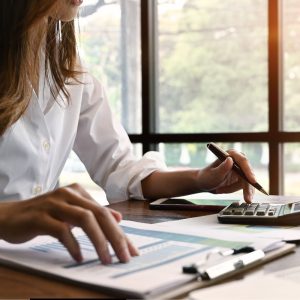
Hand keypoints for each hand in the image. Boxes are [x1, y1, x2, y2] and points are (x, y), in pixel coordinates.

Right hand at [0, 183, 138, 263]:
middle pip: (99, 214)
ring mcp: (54, 204)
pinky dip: (73, 245)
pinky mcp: (40, 216)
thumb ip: (93, 213)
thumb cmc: (44, 215)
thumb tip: (117, 218)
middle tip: (124, 256)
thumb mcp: (71, 211)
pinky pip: (62, 230)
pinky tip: (79, 257)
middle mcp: (69, 194)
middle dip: (116, 237)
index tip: (131, 250)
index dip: (120, 232)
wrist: (9, 216)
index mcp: (78, 192)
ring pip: (85, 219)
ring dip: (99, 241)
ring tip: (106, 259)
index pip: (105, 213)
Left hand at [196, 149, 255, 202]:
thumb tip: (230, 160)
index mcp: (230, 154)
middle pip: (248, 173)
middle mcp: (237, 160)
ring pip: (246, 182)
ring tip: (220, 190)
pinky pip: (243, 186)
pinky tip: (224, 190)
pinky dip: (233, 190)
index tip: (252, 181)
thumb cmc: (206, 177)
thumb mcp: (213, 174)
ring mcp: (240, 169)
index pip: (243, 161)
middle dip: (246, 187)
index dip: (249, 171)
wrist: (203, 183)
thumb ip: (222, 168)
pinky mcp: (241, 177)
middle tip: (247, 199)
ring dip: (233, 188)